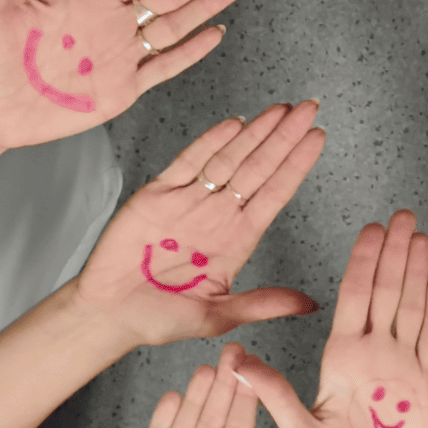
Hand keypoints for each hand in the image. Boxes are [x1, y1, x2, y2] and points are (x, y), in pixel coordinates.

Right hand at [71, 100, 325, 345]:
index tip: (318, 137)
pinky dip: (210, 142)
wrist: (109, 314)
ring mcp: (189, 201)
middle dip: (283, 138)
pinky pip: (188, 162)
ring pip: (229, 159)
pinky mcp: (157, 194)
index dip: (296, 165)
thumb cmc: (160, 319)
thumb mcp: (217, 316)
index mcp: (237, 240)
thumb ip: (261, 304)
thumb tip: (310, 305)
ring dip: (255, 134)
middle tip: (308, 108)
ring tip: (280, 110)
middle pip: (258, 168)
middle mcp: (218, 215)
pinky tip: (234, 125)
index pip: (275, 194)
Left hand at [235, 211, 427, 427]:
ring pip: (416, 311)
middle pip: (389, 293)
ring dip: (421, 274)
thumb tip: (235, 362)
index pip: (355, 299)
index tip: (373, 228)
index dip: (365, 262)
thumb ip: (273, 395)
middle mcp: (375, 356)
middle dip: (397, 254)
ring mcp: (406, 369)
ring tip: (427, 238)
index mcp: (343, 359)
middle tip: (406, 217)